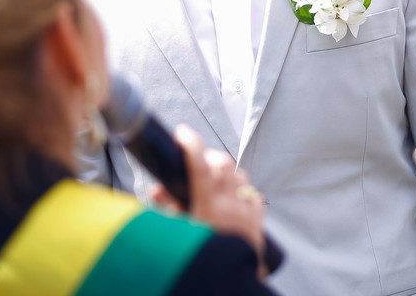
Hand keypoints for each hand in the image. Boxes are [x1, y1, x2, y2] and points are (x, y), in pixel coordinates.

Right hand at [148, 124, 267, 275]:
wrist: (229, 284)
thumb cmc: (201, 261)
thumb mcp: (178, 235)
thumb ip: (166, 210)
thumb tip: (157, 189)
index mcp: (208, 210)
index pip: (200, 167)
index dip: (191, 144)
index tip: (182, 133)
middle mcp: (230, 207)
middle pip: (222, 164)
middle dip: (208, 157)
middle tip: (195, 162)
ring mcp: (247, 212)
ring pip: (239, 175)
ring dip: (225, 172)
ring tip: (211, 181)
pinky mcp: (258, 219)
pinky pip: (252, 192)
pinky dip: (240, 189)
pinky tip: (230, 197)